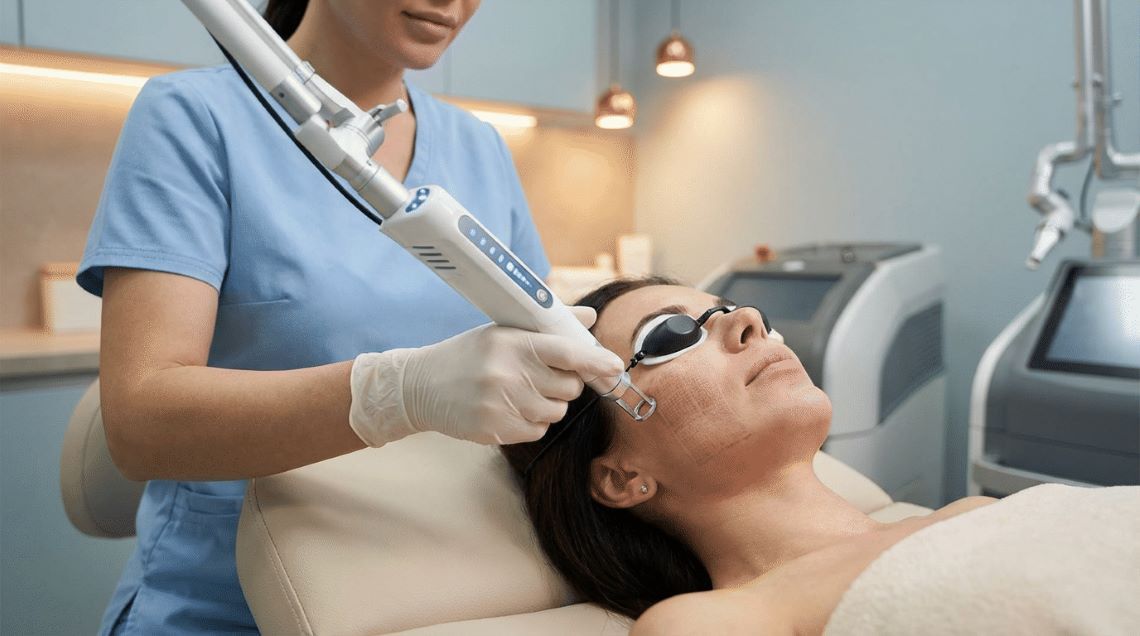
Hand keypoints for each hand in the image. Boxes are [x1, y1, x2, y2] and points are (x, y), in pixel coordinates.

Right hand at [349, 307, 623, 445]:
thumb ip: (550, 325)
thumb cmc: (467, 354)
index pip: (567, 351)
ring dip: (548, 403)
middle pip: (569, 387)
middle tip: (540, 374)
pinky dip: (531, 421)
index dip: (596, 361)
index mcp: (512, 343)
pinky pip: (538, 430)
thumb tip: (590, 316)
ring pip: (556, 411)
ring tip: (519, 390)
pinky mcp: (496, 431)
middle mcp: (508, 374)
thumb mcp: (503, 331)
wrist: (420, 386)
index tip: (615, 367)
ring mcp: (501, 405)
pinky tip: (508, 408)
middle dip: (565, 382)